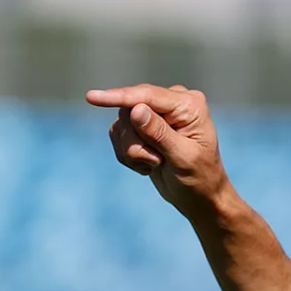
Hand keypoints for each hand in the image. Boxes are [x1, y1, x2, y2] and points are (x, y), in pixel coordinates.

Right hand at [87, 84, 230, 219]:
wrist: (198, 195)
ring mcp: (155, 113)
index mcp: (189, 105)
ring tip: (157, 163)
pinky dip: (128, 155)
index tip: (92, 98)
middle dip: (137, 142)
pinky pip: (117, 135)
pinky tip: (149, 164)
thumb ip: (159, 133)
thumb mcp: (182, 157)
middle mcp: (172, 103)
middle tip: (157, 161)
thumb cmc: (199, 177)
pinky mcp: (141, 125)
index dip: (119, 97)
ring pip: (122, 125)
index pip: (148, 96)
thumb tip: (136, 110)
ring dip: (134, 152)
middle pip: (130, 111)